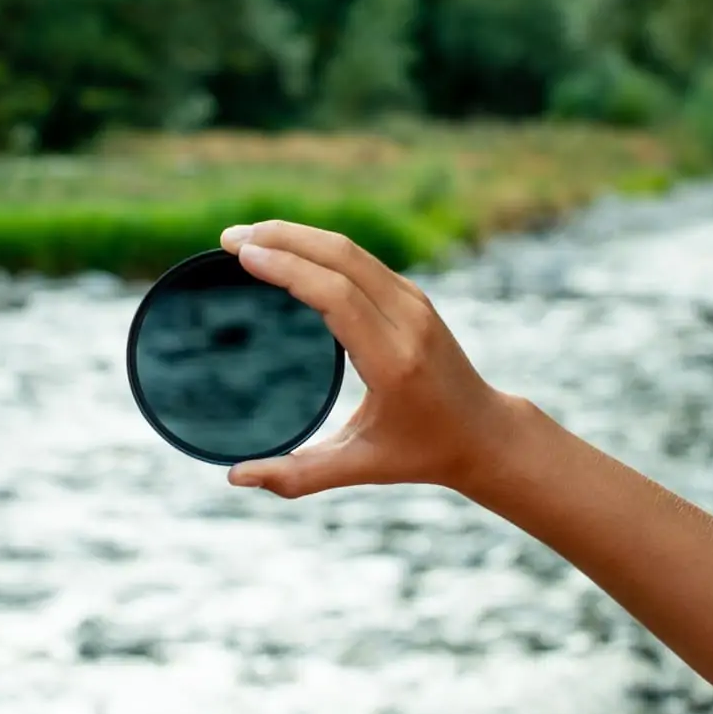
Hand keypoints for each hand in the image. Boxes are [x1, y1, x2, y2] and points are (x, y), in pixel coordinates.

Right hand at [218, 220, 522, 497]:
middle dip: (282, 239)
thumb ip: (296, 477)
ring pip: (351, 251)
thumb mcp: (359, 468)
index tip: (242, 256)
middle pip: (341, 258)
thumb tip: (235, 478)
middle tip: (228, 237)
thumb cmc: (419, 454)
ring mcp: (414, 303)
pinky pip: (360, 260)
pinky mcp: (413, 296)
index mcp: (393, 361)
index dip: (288, 269)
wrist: (483, 433)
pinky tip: (285, 247)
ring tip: (246, 237)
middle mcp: (408, 322)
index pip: (337, 296)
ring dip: (297, 235)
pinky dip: (318, 246)